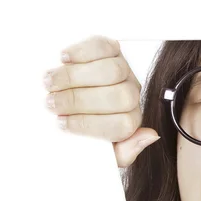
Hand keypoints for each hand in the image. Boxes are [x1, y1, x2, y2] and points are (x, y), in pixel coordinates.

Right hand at [44, 35, 159, 166]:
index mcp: (129, 122)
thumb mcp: (101, 153)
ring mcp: (123, 71)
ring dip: (75, 77)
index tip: (62, 124)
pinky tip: (64, 59)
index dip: (90, 125)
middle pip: (119, 97)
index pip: (123, 125)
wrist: (69, 105)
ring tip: (50, 83)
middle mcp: (130, 95)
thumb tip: (150, 136)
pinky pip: (103, 46)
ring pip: (112, 71)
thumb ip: (123, 153)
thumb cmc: (83, 132)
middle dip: (79, 101)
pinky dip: (82, 51)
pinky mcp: (112, 50)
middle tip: (51, 103)